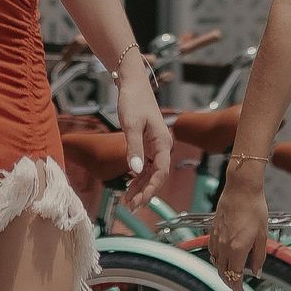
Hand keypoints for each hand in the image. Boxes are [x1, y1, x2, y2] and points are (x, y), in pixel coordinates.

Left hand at [116, 65, 174, 208]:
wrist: (132, 83)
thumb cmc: (133, 101)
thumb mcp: (131, 125)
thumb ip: (133, 148)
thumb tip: (136, 171)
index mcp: (162, 142)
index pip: (160, 172)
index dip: (151, 189)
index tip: (140, 202)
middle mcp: (162, 145)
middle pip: (157, 175)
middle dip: (145, 192)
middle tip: (130, 207)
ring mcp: (155, 145)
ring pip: (150, 172)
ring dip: (140, 187)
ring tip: (127, 201)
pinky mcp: (147, 143)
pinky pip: (145, 164)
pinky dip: (138, 176)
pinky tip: (130, 185)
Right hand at [208, 167, 268, 290]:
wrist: (241, 188)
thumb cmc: (254, 208)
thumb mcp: (263, 235)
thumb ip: (259, 256)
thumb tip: (256, 271)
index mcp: (237, 249)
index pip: (235, 276)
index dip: (237, 289)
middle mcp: (224, 245)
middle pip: (223, 272)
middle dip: (230, 282)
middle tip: (238, 287)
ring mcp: (216, 237)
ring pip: (216, 262)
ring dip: (223, 271)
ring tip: (232, 273)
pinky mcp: (213, 230)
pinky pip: (212, 250)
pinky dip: (217, 258)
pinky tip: (223, 256)